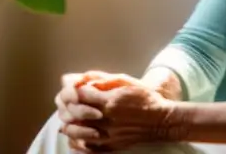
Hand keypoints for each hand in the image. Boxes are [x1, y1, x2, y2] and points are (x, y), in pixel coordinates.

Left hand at [65, 79, 180, 151]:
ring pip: (77, 132)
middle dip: (68, 107)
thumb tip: (85, 79)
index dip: (73, 91)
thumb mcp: (126, 81)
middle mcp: (106, 120)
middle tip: (65, 104)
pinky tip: (75, 137)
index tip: (72, 89)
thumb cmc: (144, 98)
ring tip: (66, 121)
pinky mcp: (110, 146)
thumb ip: (104, 79)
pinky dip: (77, 142)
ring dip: (69, 125)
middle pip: (75, 114)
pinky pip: (86, 147)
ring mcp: (108, 135)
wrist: (159, 120)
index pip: (80, 96)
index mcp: (110, 101)